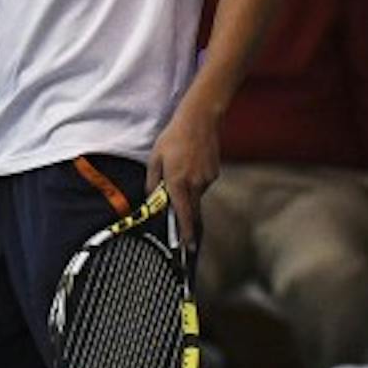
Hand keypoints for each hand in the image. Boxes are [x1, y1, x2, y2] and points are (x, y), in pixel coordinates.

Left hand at [147, 100, 220, 244]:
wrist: (199, 120)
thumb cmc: (174, 138)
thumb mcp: (155, 159)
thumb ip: (153, 182)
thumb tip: (153, 198)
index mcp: (178, 182)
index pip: (182, 214)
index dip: (185, 233)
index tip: (187, 246)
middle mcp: (195, 183)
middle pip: (191, 209)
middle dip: (187, 218)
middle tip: (183, 218)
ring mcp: (207, 178)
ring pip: (195, 194)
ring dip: (187, 190)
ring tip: (180, 168)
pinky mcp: (214, 173)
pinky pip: (202, 183)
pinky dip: (194, 180)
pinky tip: (189, 164)